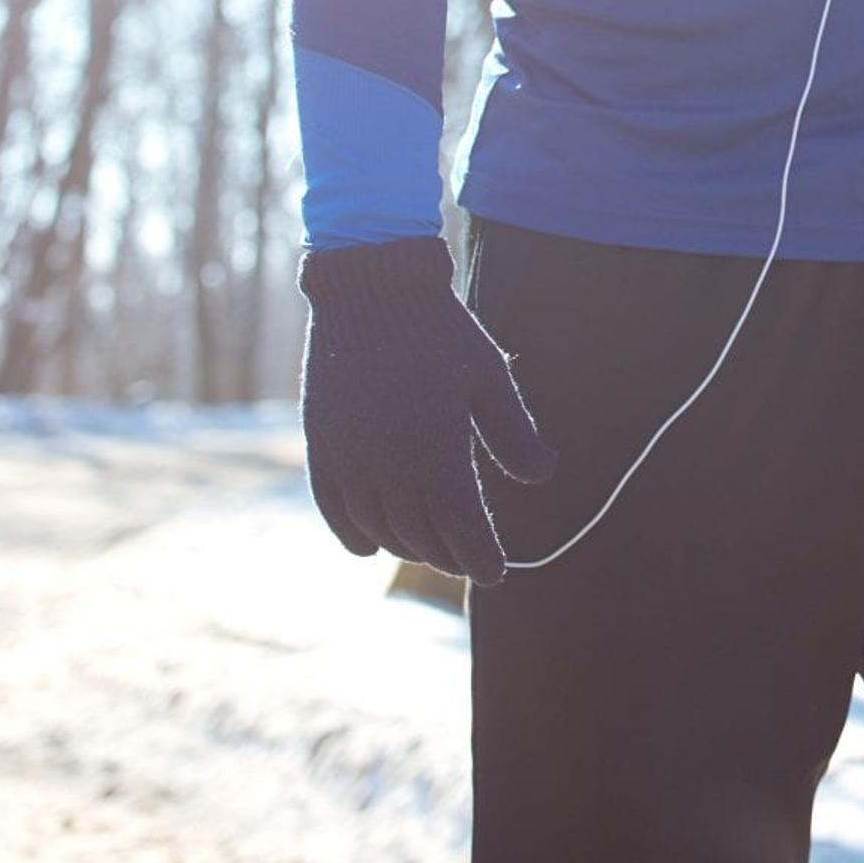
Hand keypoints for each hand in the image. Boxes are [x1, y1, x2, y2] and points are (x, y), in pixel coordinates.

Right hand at [298, 235, 557, 583]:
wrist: (372, 290)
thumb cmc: (440, 332)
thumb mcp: (489, 377)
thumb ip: (514, 434)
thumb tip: (542, 475)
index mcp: (435, 445)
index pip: (459, 526)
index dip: (479, 556)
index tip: (496, 572)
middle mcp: (386, 460)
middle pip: (419, 535)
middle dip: (448, 555)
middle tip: (468, 560)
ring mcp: (347, 455)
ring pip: (377, 527)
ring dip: (405, 547)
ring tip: (430, 548)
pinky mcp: (321, 444)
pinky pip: (333, 508)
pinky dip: (351, 534)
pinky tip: (371, 547)